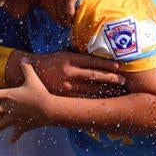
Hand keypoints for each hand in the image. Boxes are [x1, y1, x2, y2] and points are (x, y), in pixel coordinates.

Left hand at [0, 62, 52, 140]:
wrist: (49, 109)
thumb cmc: (40, 93)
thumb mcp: (33, 79)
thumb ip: (26, 68)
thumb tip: (24, 58)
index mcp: (7, 96)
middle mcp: (7, 109)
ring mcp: (13, 119)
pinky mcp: (21, 127)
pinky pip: (16, 133)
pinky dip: (13, 136)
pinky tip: (10, 141)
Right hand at [8, 50, 126, 96]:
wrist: (31, 73)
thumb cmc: (51, 62)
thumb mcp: (63, 54)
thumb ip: (79, 56)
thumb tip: (98, 56)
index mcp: (70, 59)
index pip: (92, 61)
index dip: (107, 64)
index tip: (119, 66)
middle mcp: (69, 73)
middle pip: (95, 76)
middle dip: (111, 78)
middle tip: (124, 80)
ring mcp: (67, 86)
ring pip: (91, 89)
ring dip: (106, 91)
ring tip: (120, 92)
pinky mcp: (64, 96)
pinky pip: (83, 99)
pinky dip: (95, 100)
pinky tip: (105, 101)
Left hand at [38, 0, 92, 25]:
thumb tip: (48, 6)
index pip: (49, 12)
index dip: (56, 18)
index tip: (62, 21)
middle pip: (55, 16)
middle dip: (61, 22)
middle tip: (68, 25)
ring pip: (62, 15)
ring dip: (67, 22)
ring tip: (72, 24)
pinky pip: (70, 12)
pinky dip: (72, 18)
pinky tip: (76, 19)